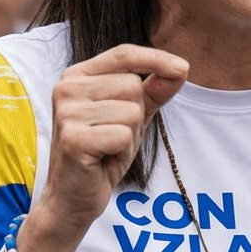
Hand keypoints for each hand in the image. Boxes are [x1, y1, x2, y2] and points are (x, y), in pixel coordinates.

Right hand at [17, 45, 188, 251]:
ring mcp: (67, 112)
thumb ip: (155, 90)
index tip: (183, 67)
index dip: (156, 58)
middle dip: (136, 115)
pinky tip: (103, 161)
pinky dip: (122, 152)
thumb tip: (181, 67)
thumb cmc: (102, 152)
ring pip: (132, 111)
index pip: (124, 53)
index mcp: (77, 75)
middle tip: (113, 136)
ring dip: (129, 137)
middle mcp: (67, 87)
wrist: (73, 198)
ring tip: (108, 149)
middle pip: (132, 85)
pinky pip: (124, 135)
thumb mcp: (133, 116)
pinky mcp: (73, 138)